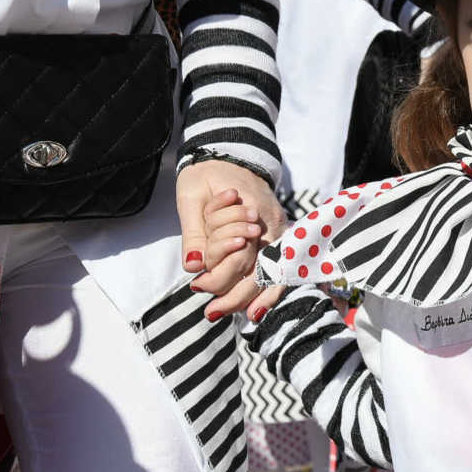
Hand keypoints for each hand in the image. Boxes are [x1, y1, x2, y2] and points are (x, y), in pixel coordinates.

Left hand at [176, 160, 285, 319]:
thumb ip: (194, 231)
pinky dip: (269, 290)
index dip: (219, 275)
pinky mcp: (279, 235)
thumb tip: (195, 265)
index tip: (198, 286)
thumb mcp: (192, 196)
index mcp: (251, 209)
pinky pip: (279, 268)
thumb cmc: (208, 174)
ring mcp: (279, 229)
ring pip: (272, 272)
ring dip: (253, 298)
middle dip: (235, 295)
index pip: (240, 254)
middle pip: (259, 268)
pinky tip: (256, 310)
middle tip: (211, 312)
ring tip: (233, 316)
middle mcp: (271, 222)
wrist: (231, 155)